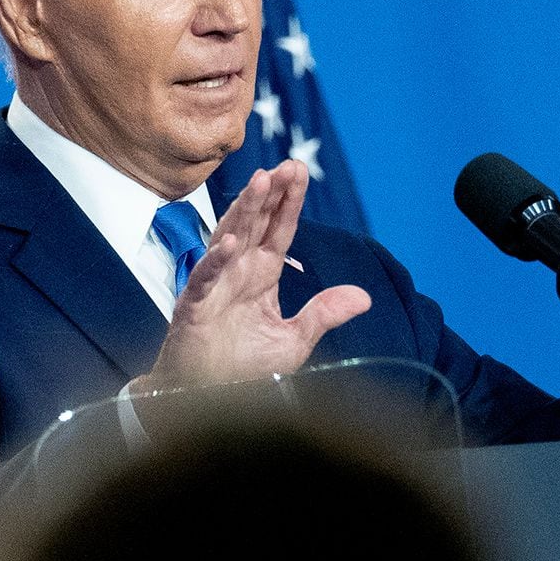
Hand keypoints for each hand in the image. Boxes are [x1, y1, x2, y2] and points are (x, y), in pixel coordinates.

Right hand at [136, 163, 372, 390]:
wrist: (206, 395)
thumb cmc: (243, 367)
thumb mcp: (294, 339)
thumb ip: (324, 314)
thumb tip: (364, 297)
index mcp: (262, 274)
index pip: (279, 229)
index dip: (289, 200)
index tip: (299, 170)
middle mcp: (239, 271)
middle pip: (256, 222)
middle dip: (270, 193)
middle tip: (287, 165)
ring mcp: (215, 284)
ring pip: (230, 237)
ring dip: (244, 211)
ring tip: (259, 182)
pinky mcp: (195, 305)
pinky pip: (206, 277)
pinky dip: (217, 260)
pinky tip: (232, 243)